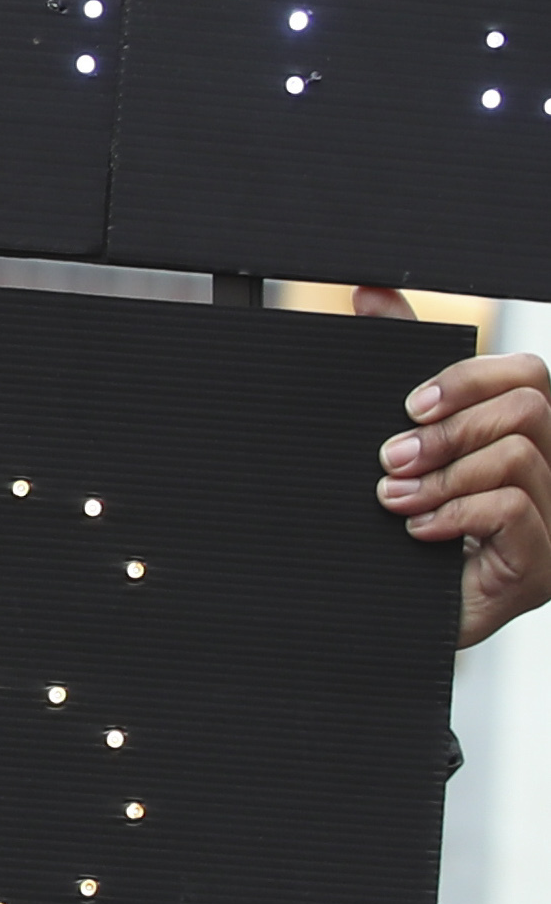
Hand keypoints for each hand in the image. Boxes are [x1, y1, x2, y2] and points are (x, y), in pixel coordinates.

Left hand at [359, 300, 550, 649]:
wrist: (382, 611)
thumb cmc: (402, 519)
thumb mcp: (402, 437)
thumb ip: (396, 362)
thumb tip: (371, 293)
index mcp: (526, 435)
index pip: (529, 373)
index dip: (469, 379)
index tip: (409, 406)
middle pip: (528, 407)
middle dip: (451, 429)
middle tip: (392, 458)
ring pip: (519, 457)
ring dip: (444, 475)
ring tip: (396, 499)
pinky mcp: (542, 567)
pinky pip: (514, 511)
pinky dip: (456, 514)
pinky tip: (419, 532)